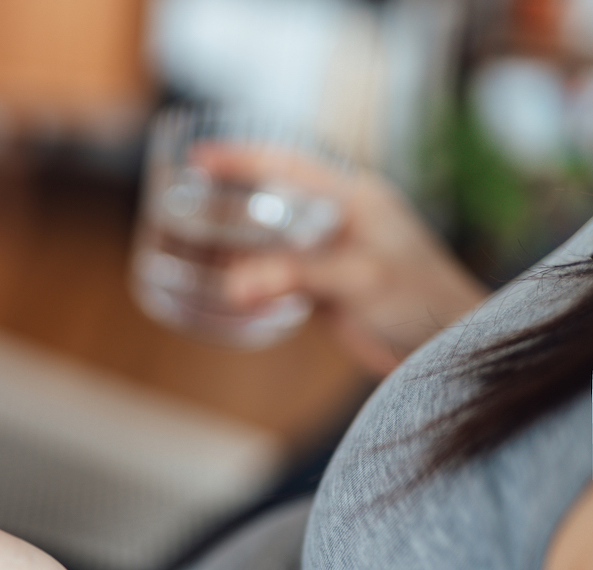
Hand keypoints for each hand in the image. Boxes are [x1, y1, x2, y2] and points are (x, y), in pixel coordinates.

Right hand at [195, 145, 488, 373]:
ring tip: (192, 242)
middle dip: (230, 196)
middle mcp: (342, 220)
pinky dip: (251, 278)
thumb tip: (233, 286)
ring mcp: (334, 255)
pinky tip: (226, 288)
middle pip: (274, 197)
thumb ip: (295, 276)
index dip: (242, 157)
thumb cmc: (422, 302)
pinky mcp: (329, 290)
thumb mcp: (358, 279)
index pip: (288, 164)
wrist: (449, 348)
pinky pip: (279, 275)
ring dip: (236, 240)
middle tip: (185, 198)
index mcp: (355, 197)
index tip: (199, 157)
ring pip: (273, 238)